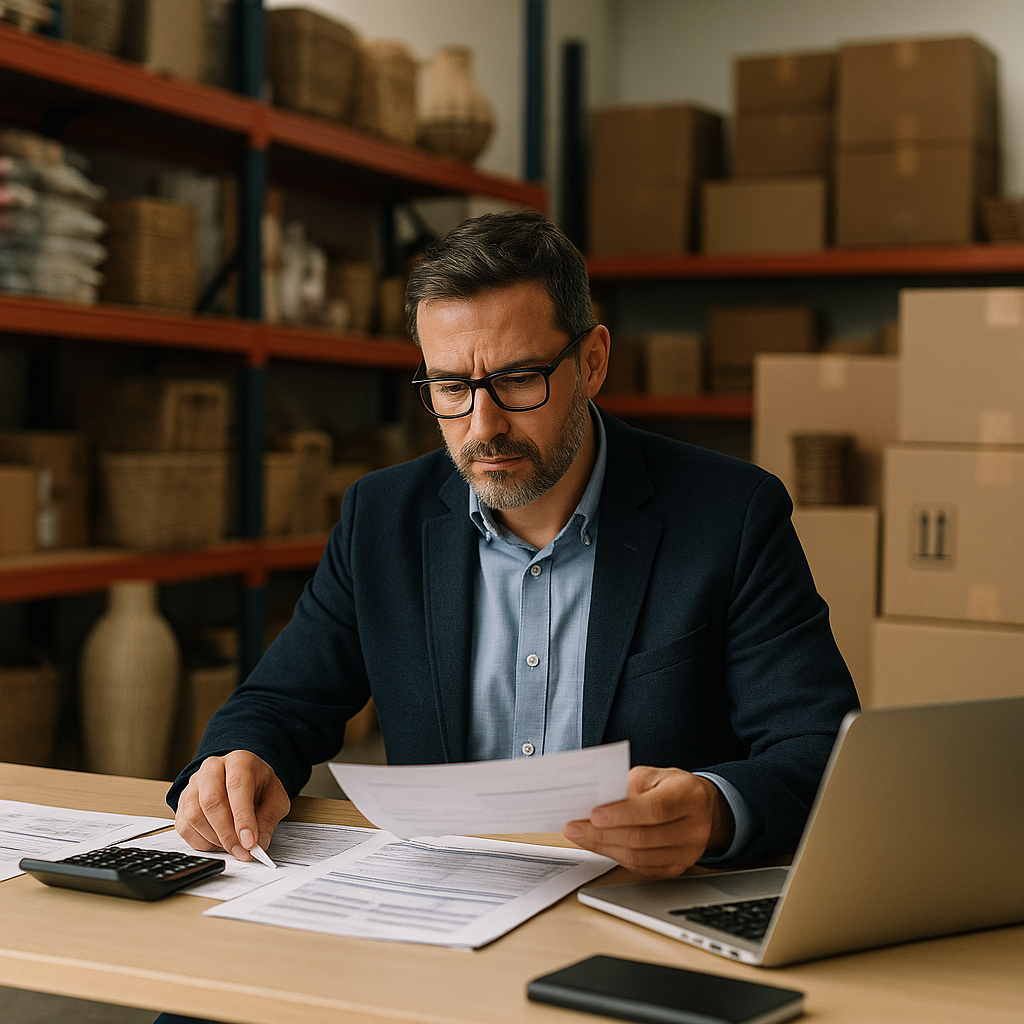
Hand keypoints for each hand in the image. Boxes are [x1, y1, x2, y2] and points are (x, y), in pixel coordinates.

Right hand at [174, 750, 289, 861]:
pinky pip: (185, 827)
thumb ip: (268, 820)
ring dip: (215, 839)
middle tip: (242, 852)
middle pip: (211, 801)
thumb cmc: (258, 786)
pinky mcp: (182, 803)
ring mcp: (193, 785)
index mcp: (239, 761)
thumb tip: (259, 844)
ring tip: (233, 846)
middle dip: (227, 833)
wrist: (241, 778)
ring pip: (195, 816)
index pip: (237, 786)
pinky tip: (218, 842)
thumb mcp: (275, 798)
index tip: (250, 842)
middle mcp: (212, 768)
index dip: (242, 817)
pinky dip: (201, 842)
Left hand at [563, 766, 734, 878]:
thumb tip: (596, 804)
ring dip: (604, 848)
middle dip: (603, 834)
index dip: (622, 814)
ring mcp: (687, 853)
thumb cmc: (670, 787)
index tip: (593, 815)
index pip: (654, 809)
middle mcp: (693, 828)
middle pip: (643, 838)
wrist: (700, 807)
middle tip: (575, 828)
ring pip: (639, 857)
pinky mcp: (676, 868)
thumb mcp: (652, 775)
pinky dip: (615, 857)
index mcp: (689, 796)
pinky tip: (600, 846)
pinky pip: (640, 868)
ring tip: (581, 837)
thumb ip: (627, 787)